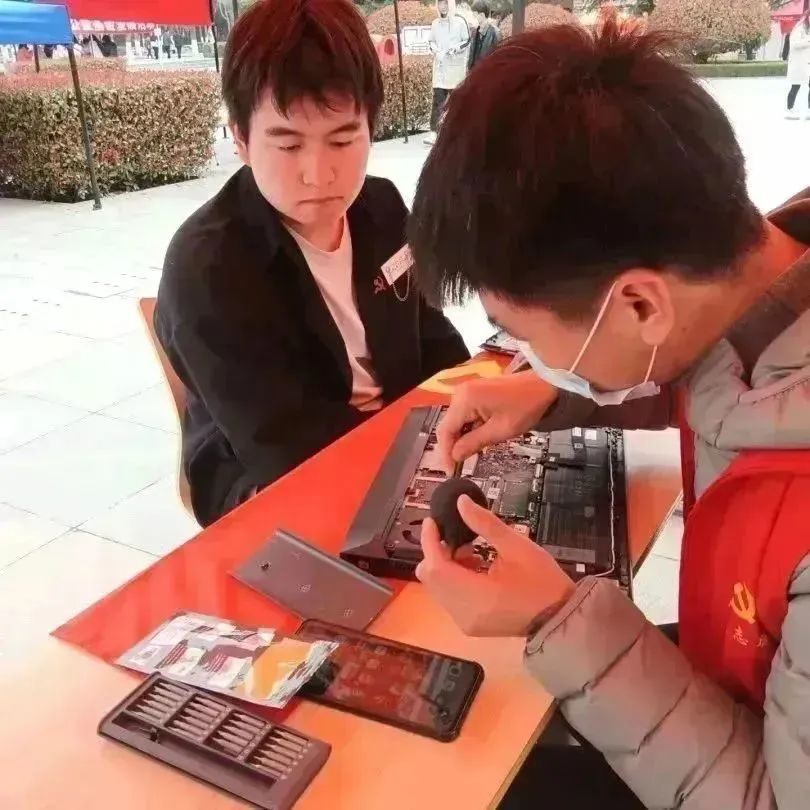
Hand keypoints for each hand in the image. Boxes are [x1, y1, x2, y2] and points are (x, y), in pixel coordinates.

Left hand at [416, 495, 573, 636]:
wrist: (560, 616)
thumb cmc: (542, 581)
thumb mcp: (516, 546)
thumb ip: (485, 524)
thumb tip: (461, 503)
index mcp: (475, 595)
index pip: (436, 566)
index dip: (429, 541)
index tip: (433, 521)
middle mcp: (463, 612)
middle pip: (430, 578)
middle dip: (437, 553)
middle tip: (457, 536)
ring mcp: (465, 621)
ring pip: (437, 588)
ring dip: (446, 566)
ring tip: (472, 552)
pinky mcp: (469, 625)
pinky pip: (449, 598)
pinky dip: (454, 579)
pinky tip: (476, 568)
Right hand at [437, 371, 557, 473]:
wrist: (542, 384)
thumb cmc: (526, 405)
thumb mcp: (501, 430)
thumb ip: (474, 443)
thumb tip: (456, 456)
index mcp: (466, 399)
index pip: (445, 431)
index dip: (445, 453)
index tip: (450, 470)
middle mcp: (461, 393)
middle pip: (448, 426)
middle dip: (452, 447)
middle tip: (458, 466)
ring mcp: (467, 391)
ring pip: (455, 422)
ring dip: (461, 439)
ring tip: (471, 455)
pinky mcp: (473, 393)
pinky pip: (464, 415)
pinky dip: (468, 429)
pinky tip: (477, 440)